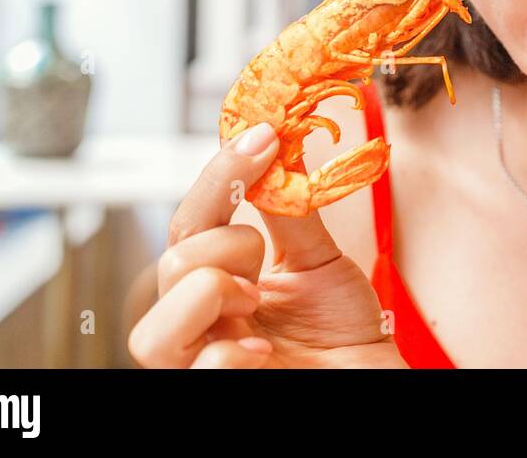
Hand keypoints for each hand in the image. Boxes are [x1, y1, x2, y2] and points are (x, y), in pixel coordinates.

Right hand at [128, 123, 405, 367]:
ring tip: (256, 303)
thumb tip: (277, 141)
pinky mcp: (221, 391)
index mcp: (216, 283)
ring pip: (153, 331)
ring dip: (212, 298)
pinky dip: (226, 354)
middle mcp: (200, 323)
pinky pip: (196, 372)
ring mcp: (203, 363)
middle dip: (227, 246)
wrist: (373, 379)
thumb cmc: (343, 332)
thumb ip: (290, 207)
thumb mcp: (318, 258)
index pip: (191, 223)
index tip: (264, 135)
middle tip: (266, 263)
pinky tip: (262, 352)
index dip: (222, 175)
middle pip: (171, 264)